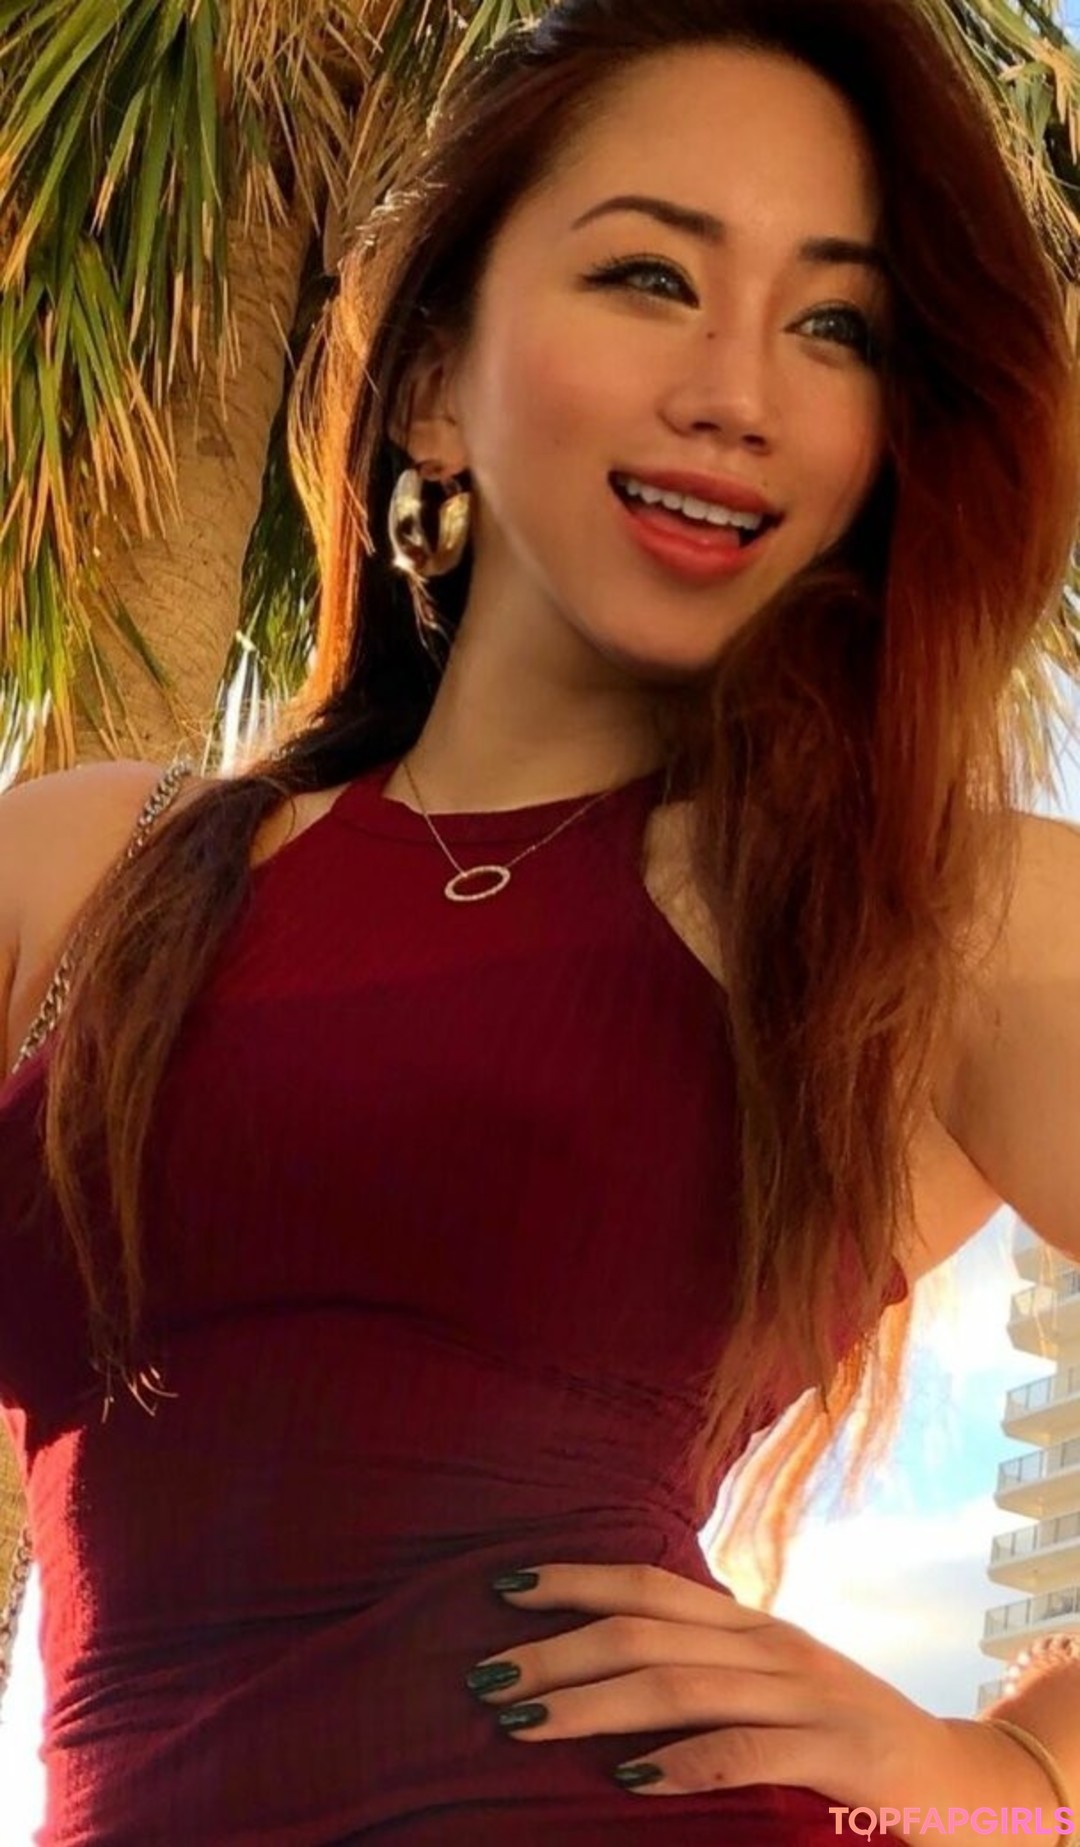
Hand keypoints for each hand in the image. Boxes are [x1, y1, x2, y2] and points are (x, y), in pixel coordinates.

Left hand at [462, 1561, 957, 1816]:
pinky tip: (627, 1779)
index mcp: (751, 1625)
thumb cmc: (850, 1742)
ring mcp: (805, 1694)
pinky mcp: (836, 1752)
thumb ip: (708, 1674)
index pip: (647, 1585)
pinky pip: (745, 1751)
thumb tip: (607, 1678)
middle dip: (556, 1649)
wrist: (967, 1784)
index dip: (573, 1581)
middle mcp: (770, 1645)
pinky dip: (681, 1762)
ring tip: (522, 1722)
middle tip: (484, 1676)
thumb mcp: (775, 1692)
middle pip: (644, 1631)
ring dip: (589, 1704)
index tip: (501, 1587)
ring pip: (678, 1684)